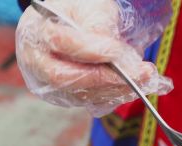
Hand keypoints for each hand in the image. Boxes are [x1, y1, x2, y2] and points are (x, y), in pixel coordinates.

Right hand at [15, 0, 171, 116]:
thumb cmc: (80, 13)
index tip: (119, 51)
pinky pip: (92, 101)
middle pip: (66, 77)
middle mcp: (37, 61)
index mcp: (35, 31)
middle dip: (106, 78)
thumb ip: (99, 26)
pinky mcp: (68, 96)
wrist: (74, 25)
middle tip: (139, 74)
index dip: (92, 50)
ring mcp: (50, 84)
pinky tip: (137, 85)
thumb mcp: (90, 8)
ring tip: (146, 77)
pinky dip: (116, 94)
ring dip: (118, 88)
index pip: (61, 42)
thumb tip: (113, 54)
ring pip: (82, 94)